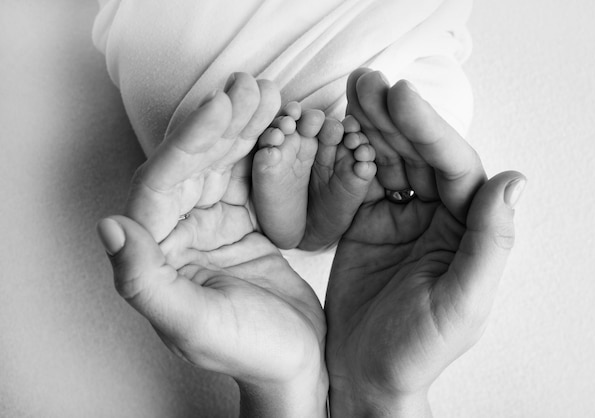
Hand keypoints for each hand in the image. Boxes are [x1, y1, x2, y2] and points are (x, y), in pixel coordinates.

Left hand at [98, 74, 327, 416]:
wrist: (298, 363)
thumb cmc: (249, 353)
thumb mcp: (195, 325)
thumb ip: (145, 283)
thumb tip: (109, 227)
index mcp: (158, 255)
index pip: (162, 183)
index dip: (188, 141)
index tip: (219, 106)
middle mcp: (180, 232)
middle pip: (195, 162)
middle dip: (221, 122)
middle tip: (251, 86)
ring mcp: (213, 223)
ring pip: (225, 162)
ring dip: (246, 126)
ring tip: (270, 94)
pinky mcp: (245, 221)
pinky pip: (253, 175)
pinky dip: (268, 149)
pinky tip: (284, 124)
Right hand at [325, 69, 525, 415]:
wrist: (364, 376)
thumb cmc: (418, 350)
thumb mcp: (462, 304)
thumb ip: (490, 245)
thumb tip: (513, 183)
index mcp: (466, 231)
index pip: (454, 167)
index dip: (429, 130)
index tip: (400, 97)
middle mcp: (437, 217)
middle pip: (418, 154)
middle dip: (394, 116)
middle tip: (366, 82)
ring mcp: (398, 217)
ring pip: (387, 161)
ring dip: (370, 126)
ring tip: (351, 91)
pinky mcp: (364, 224)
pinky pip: (356, 182)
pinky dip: (345, 156)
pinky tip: (334, 131)